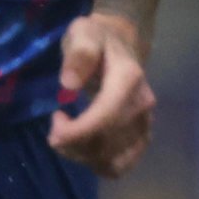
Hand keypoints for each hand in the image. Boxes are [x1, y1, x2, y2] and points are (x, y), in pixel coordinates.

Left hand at [46, 11, 154, 176]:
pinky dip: (99, 165)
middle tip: (55, 126)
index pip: (106, 118)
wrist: (120, 42)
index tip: (54, 126)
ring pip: (115, 159)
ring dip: (83, 158)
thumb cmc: (96, 38)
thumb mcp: (82, 33)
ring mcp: (145, 122)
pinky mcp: (142, 134)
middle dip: (73, 144)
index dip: (77, 132)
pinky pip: (124, 163)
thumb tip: (69, 84)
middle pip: (109, 144)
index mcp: (128, 80)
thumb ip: (79, 54)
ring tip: (67, 137)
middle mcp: (142, 105)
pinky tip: (82, 149)